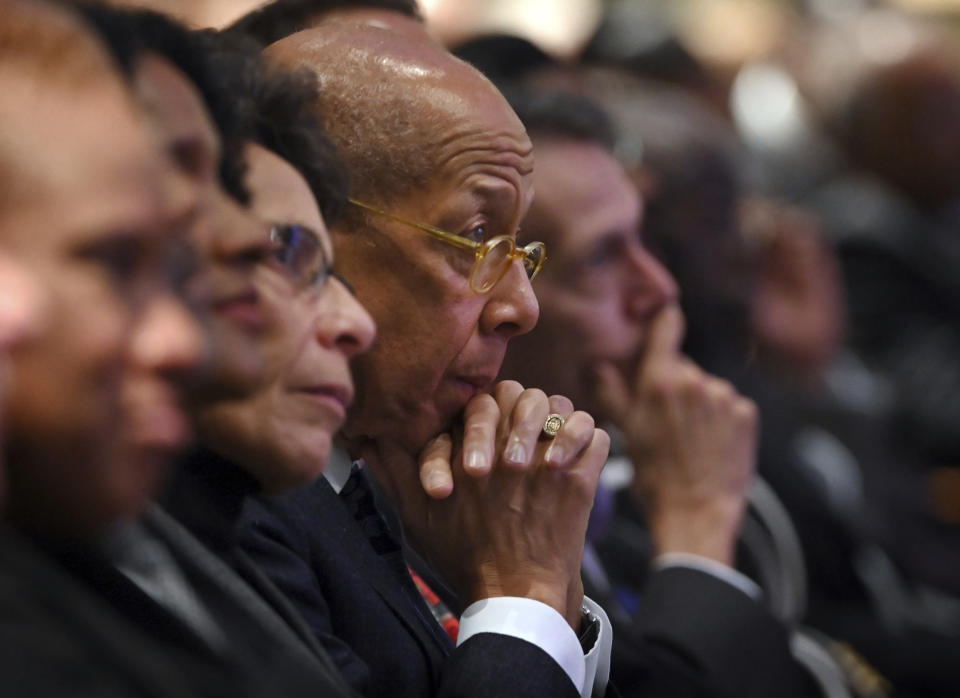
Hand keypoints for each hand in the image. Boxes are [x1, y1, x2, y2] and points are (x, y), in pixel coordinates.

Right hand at [362, 381, 609, 628]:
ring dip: (558, 418)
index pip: (482, 400)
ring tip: (552, 438)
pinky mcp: (579, 481)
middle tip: (522, 433)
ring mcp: (547, 463)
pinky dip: (588, 439)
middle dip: (522, 406)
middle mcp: (509, 451)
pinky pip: (595, 435)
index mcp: (472, 454)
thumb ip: (397, 471)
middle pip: (523, 394)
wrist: (515, 597)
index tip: (485, 440)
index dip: (483, 414)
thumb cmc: (465, 557)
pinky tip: (577, 454)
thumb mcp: (418, 515)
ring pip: (562, 408)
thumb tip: (369, 438)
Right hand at [594, 304, 757, 564]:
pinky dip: (721, 420)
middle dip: (674, 386)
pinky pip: (729, 406)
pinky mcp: (746, 414)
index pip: (666, 327)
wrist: (695, 515)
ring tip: (688, 440)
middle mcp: (694, 381)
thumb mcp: (626, 433)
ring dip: (698, 405)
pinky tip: (709, 445)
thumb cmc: (654, 478)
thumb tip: (598, 366)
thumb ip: (612, 393)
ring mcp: (724, 397)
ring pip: (706, 388)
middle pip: (683, 367)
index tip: (664, 319)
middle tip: (665, 421)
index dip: (664, 322)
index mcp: (660, 381)